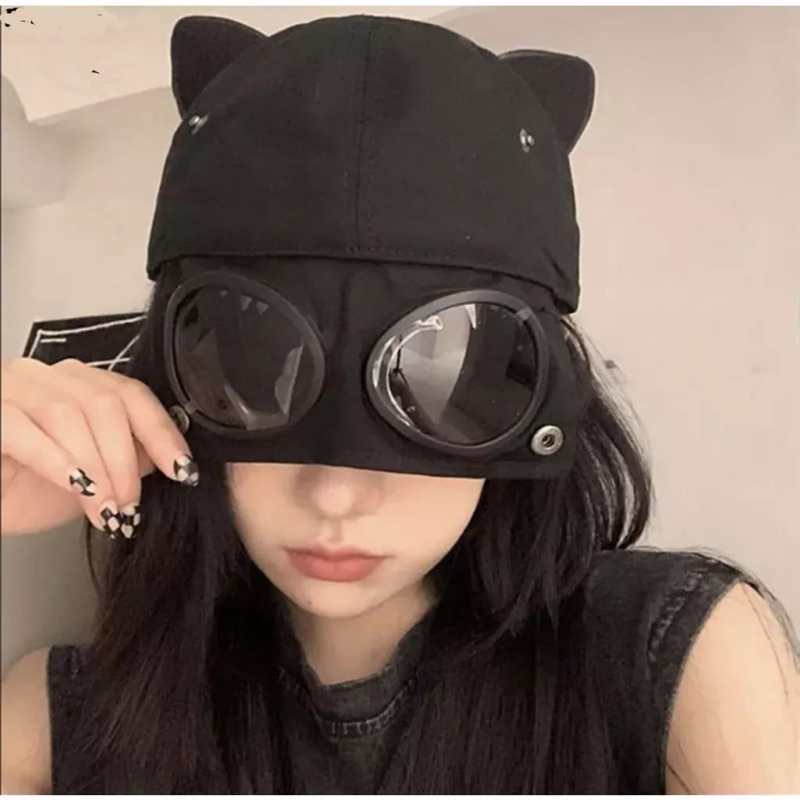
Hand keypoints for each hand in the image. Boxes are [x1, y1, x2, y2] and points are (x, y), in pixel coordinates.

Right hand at [1, 358, 197, 537]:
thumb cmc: (20, 489)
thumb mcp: (89, 478)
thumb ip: (125, 459)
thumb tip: (166, 457)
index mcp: (76, 384)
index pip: (131, 394)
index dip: (162, 432)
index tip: (182, 469)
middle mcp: (45, 376)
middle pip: (105, 404)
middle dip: (126, 460)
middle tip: (128, 504)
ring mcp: (10, 386)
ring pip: (68, 415)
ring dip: (95, 468)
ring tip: (104, 508)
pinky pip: (23, 429)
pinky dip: (57, 462)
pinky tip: (77, 487)